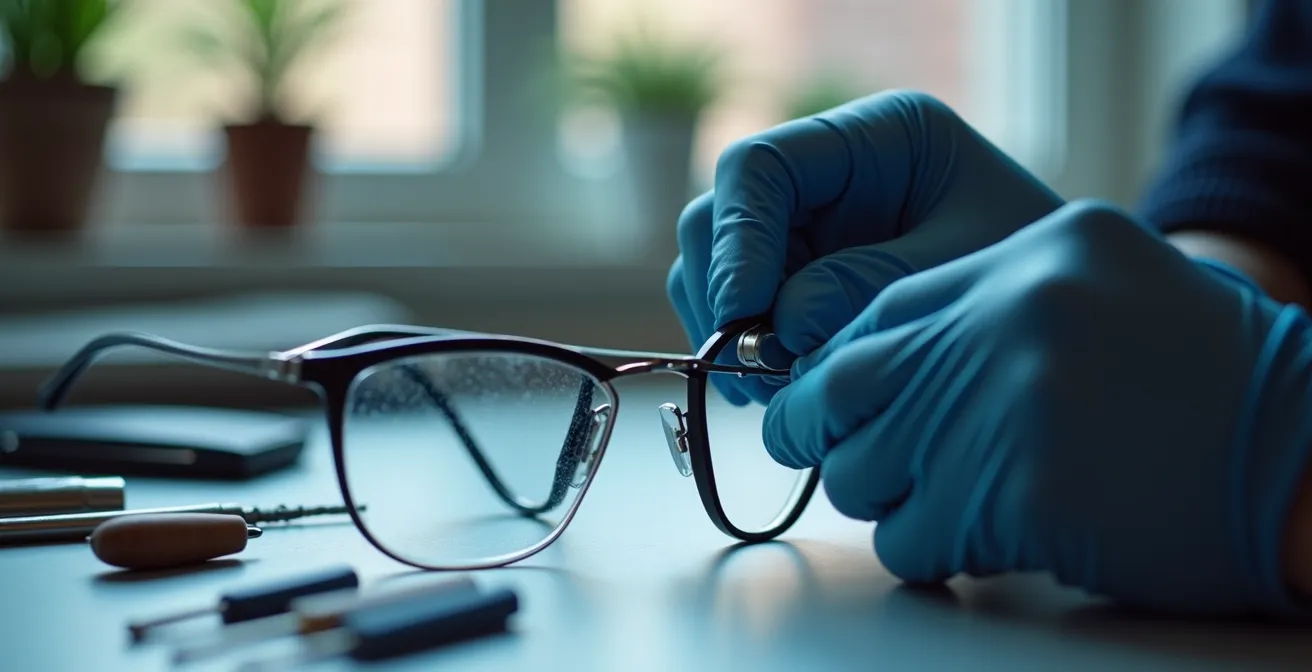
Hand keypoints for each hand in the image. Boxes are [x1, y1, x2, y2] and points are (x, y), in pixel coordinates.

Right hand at [667, 90, 1063, 404]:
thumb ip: (867, 287)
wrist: (1071, 319)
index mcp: (874, 140)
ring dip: (731, 336)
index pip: (761, 167)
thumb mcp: (961, 269)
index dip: (737, 239)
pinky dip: (748, 359)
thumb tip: (780, 329)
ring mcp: (806, 234)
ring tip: (778, 392)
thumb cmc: (1036, 276)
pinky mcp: (800, 286)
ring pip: (713, 272)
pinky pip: (738, 318)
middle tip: (761, 371)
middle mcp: (825, 179)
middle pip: (717, 219)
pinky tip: (786, 392)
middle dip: (726, 297)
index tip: (746, 314)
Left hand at [763, 200, 1311, 614]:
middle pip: (842, 385)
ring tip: (936, 503)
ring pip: (861, 468)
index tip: (832, 402)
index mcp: (1029, 258)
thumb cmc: (1212, 381)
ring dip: (882, 497)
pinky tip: (974, 544)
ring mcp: (1008, 404)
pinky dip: (927, 552)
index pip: (877, 312)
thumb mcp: (1107, 283)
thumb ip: (996, 304)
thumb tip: (886, 361)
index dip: (840, 366)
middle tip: (828, 455)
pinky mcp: (1018, 495)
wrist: (1310, 456)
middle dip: (817, 430)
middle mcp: (1007, 317)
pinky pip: (910, 537)